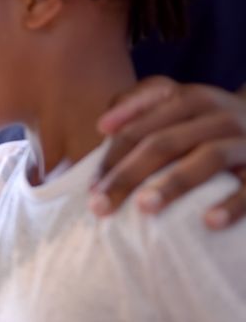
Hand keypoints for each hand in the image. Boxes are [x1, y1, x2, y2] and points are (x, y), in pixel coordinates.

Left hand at [90, 76, 245, 229]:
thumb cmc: (212, 124)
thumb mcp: (181, 105)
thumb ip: (140, 105)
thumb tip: (103, 126)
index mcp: (191, 98)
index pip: (140, 127)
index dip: (111, 156)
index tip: (89, 185)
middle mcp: (219, 115)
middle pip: (164, 143)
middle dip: (128, 175)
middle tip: (99, 206)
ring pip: (207, 158)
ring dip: (173, 184)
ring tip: (143, 208)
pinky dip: (231, 204)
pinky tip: (209, 223)